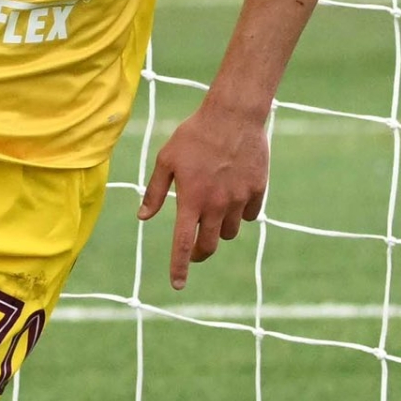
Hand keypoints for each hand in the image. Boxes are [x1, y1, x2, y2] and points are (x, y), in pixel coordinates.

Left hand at [137, 101, 269, 290]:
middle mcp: (216, 205)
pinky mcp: (257, 191)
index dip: (179, 268)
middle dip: (200, 253)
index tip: (177, 285)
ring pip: (229, 232)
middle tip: (195, 248)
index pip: (183, 244)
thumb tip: (143, 217)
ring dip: (219, 230)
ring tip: (213, 209)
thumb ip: (154, 191)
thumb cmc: (194, 135)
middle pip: (209, 246)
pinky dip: (241, 213)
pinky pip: (250, 214)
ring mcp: (239, 199)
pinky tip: (233, 195)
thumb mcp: (166, 160)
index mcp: (191, 200)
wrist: (233, 115)